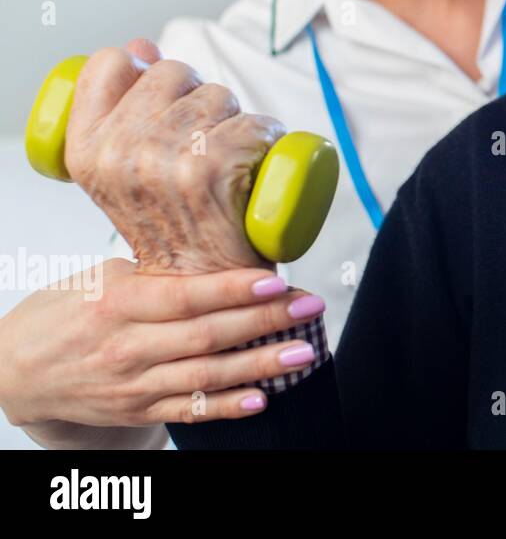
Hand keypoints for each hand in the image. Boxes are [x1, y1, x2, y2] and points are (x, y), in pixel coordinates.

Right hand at [0, 259, 323, 429]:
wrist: (16, 369)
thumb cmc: (65, 312)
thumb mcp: (103, 278)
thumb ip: (159, 273)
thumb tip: (221, 260)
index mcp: (120, 303)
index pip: (188, 296)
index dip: (236, 290)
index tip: (278, 281)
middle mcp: (128, 346)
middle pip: (208, 335)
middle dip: (266, 321)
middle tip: (310, 307)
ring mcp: (134, 384)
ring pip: (207, 376)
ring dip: (260, 365)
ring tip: (303, 351)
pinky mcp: (138, 410)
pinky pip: (189, 410)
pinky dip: (227, 406)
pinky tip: (262, 397)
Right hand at [63, 39, 284, 273]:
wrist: (204, 287)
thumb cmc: (172, 222)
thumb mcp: (125, 168)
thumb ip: (124, 107)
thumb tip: (140, 44)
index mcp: (84, 150)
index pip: (109, 61)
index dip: (146, 71)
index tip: (165, 101)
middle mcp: (116, 153)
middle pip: (174, 71)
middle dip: (199, 97)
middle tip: (204, 146)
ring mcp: (162, 161)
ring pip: (218, 94)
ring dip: (235, 120)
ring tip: (228, 164)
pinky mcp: (209, 170)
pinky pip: (254, 123)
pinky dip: (267, 138)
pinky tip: (257, 168)